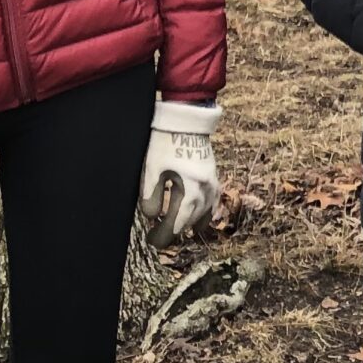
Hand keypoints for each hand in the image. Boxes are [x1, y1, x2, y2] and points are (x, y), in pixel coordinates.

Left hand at [140, 100, 221, 245]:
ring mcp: (212, 183)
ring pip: (205, 213)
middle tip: (156, 240)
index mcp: (191, 189)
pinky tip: (199, 217)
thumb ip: (150, 195)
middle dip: (173, 231)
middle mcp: (205, 190)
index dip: (164, 235)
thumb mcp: (152, 168)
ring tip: (180, 233)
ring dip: (191, 224)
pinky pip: (212, 202)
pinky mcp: (213, 176)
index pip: (178, 222)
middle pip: (191, 220)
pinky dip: (204, 212)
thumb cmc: (166, 142)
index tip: (152, 242)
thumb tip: (150, 216)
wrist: (186, 121)